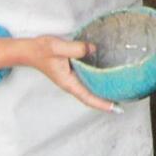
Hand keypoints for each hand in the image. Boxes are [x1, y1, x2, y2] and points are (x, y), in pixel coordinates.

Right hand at [0, 35, 117, 111]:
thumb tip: (93, 49)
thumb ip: (76, 48)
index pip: (88, 97)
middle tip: (125, 101)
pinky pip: (87, 80)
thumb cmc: (41, 50)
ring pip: (90, 89)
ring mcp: (71, 79)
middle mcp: (71, 83)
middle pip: (91, 96)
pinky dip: (97, 81)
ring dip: (103, 92)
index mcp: (68, 82)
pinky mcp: (72, 72)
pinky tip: (106, 77)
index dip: (102, 104)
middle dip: (107, 101)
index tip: (116, 108)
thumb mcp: (58, 47)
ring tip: (120, 91)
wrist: (29, 50)